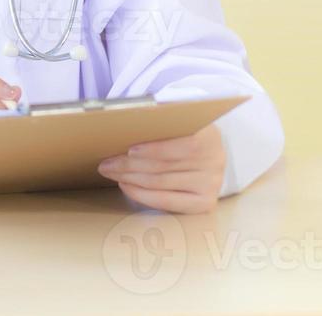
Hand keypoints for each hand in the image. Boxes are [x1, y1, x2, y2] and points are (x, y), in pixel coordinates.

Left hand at [96, 125, 224, 213]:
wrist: (205, 151)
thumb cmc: (182, 131)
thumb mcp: (178, 120)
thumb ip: (161, 119)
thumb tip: (126, 122)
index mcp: (210, 135)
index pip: (184, 145)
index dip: (156, 149)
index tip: (130, 150)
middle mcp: (215, 161)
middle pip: (165, 166)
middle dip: (130, 165)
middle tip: (106, 163)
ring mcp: (212, 184)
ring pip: (161, 183)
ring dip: (130, 178)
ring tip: (111, 172)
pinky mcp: (204, 202)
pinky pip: (167, 202)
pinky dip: (142, 194)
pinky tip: (126, 185)